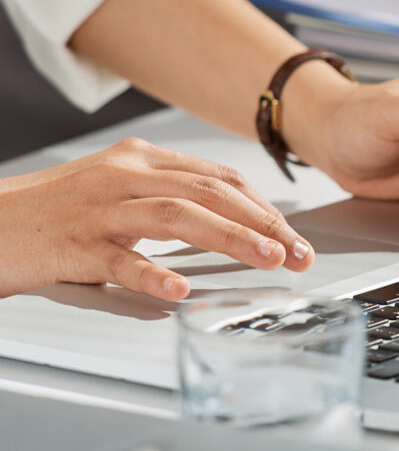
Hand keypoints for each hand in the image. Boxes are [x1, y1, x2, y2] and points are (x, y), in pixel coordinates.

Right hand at [0, 139, 312, 300]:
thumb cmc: (50, 214)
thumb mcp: (114, 192)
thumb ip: (164, 202)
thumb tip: (225, 225)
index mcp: (140, 160)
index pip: (219, 178)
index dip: (262, 205)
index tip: (292, 233)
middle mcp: (124, 175)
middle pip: (209, 192)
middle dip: (262, 222)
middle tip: (296, 252)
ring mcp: (98, 209)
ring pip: (177, 216)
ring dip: (230, 237)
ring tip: (266, 259)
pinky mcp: (70, 245)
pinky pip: (118, 260)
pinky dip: (153, 274)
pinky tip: (180, 291)